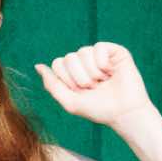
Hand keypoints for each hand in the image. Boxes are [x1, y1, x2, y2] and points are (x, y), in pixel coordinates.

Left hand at [33, 41, 150, 127]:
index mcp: (73, 72)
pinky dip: (103, 64)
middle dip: (79, 78)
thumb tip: (38, 65)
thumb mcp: (69, 101)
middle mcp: (85, 61)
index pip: (58, 63)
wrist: (123, 113)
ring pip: (83, 52)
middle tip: (93, 88)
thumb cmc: (98, 109)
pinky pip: (99, 47)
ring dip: (92, 73)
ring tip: (103, 82)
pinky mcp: (114, 51)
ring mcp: (99, 55)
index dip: (66, 80)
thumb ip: (52, 84)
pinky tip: (111, 73)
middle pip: (69, 58)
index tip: (79, 92)